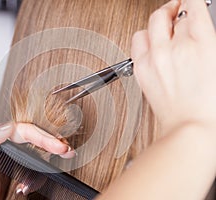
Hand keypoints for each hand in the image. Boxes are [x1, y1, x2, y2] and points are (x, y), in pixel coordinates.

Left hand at [0, 122, 74, 199]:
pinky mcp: (23, 171)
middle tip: (67, 150)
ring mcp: (17, 159)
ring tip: (59, 161)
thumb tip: (9, 125)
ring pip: (40, 151)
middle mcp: (9, 146)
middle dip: (53, 142)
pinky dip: (40, 176)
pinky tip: (32, 184)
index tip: (57, 145)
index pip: (25, 131)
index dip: (43, 136)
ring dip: (50, 157)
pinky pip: (38, 168)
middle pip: (36, 137)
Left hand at [131, 0, 215, 132]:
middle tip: (179, 10)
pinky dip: (144, 37)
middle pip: (170, 13)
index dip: (192, 1)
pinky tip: (151, 41)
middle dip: (176, 9)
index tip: (192, 2)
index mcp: (202, 44)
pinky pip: (137, 42)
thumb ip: (209, 42)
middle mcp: (175, 47)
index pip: (193, 6)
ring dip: (159, 20)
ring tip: (164, 24)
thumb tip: (203, 34)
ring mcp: (155, 57)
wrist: (191, 127)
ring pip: (151, 23)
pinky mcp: (141, 69)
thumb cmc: (211, 105)